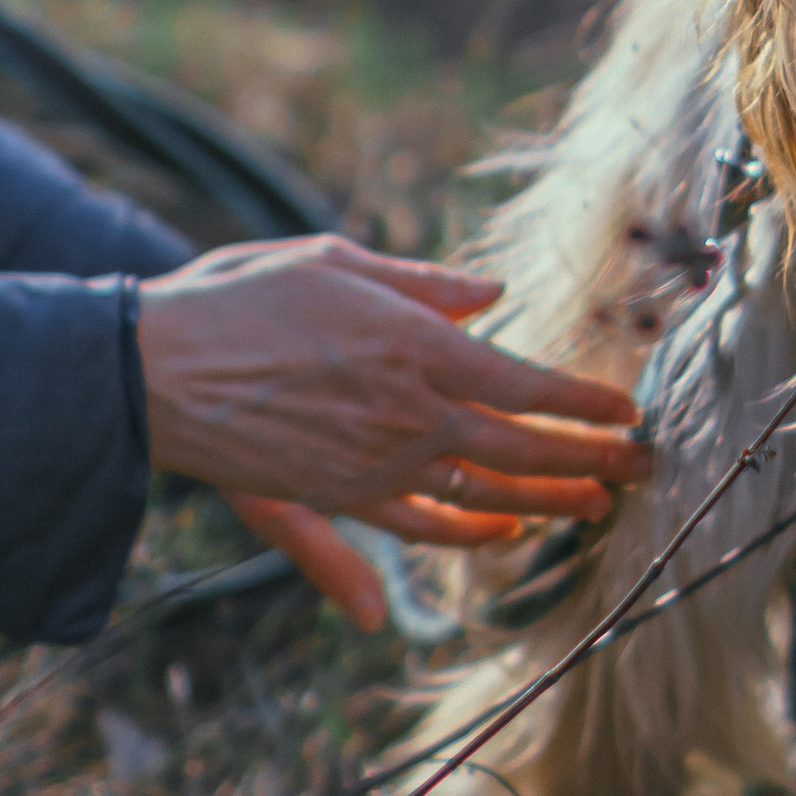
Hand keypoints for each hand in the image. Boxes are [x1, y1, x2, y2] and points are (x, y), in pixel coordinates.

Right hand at [136, 239, 645, 556]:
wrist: (155, 368)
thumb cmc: (240, 299)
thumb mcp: (337, 262)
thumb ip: (423, 285)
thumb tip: (490, 297)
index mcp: (418, 350)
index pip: (529, 387)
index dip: (586, 405)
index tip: (628, 412)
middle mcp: (409, 417)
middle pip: (523, 450)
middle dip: (591, 461)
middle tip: (640, 468)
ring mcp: (376, 467)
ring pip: (484, 494)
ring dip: (547, 503)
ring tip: (595, 506)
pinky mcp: (338, 498)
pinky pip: (420, 527)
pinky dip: (467, 533)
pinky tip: (501, 531)